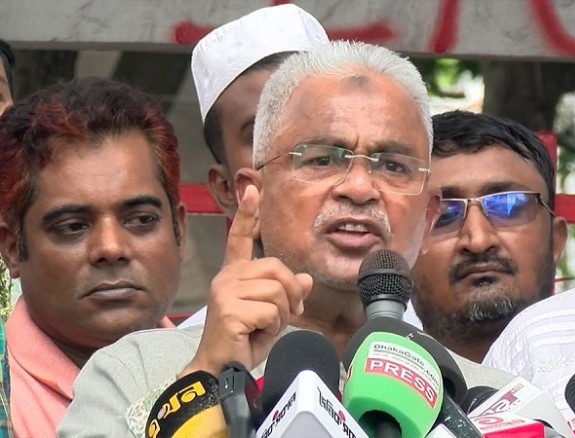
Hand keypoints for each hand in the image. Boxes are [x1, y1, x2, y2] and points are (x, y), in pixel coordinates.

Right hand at [182, 185, 312, 376]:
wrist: (222, 369)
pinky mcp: (229, 309)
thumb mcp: (272, 315)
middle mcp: (227, 278)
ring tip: (264, 328)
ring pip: (277, 292)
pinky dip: (272, 327)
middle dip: (289, 294)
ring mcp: (226, 292)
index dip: (248, 214)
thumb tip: (306, 280)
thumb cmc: (244, 341)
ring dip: (281, 315)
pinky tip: (256, 335)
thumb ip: (286, 294)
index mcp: (235, 275)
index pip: (240, 238)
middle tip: (285, 316)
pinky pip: (271, 311)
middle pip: (276, 268)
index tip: (253, 189)